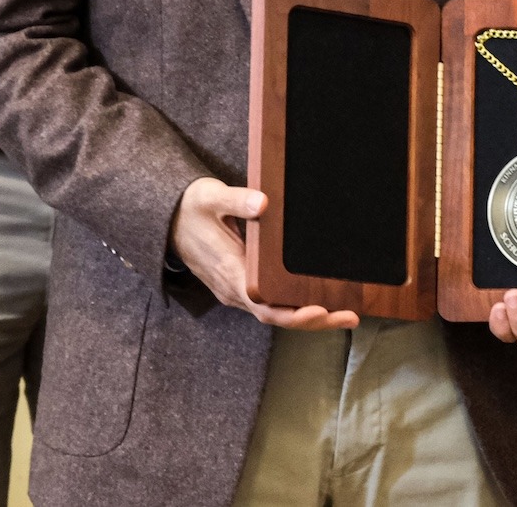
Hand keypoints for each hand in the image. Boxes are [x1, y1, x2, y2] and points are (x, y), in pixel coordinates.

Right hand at [170, 177, 357, 330]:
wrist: (167, 219)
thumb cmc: (191, 207)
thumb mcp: (209, 197)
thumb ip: (236, 200)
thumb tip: (263, 203)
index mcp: (228, 272)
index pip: (263, 305)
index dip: (292, 313)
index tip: (319, 310)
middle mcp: (233, 289)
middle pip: (276, 316)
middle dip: (313, 320)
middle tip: (349, 317)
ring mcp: (237, 290)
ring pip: (275, 313)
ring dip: (308, 317)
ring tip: (346, 313)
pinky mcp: (241, 284)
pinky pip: (270, 303)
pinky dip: (295, 306)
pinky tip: (320, 300)